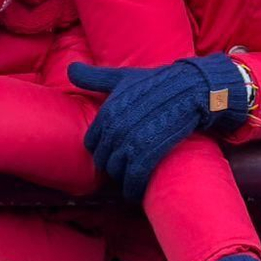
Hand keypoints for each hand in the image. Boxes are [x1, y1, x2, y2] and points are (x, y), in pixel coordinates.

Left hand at [68, 55, 249, 199]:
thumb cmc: (156, 83)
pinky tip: (135, 191)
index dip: (100, 149)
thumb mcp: (122, 77)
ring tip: (130, 179)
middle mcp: (116, 129)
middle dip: (111, 166)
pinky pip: (135, 178)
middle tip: (122, 168)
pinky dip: (134, 188)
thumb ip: (94, 77)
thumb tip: (71, 69)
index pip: (91, 143)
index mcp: (107, 112)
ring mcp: (132, 142)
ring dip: (122, 178)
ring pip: (117, 171)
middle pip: (103, 160)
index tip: (111, 152)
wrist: (190, 89)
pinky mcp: (150, 153)